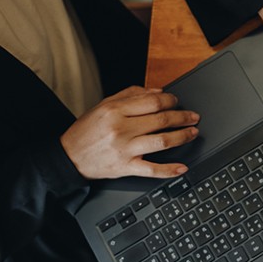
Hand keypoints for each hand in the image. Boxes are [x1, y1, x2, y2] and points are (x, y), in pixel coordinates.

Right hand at [60, 86, 199, 179]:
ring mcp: (124, 149)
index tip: (178, 102)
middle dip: (182, 117)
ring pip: (162, 141)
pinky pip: (152, 169)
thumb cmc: (87, 130)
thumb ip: (131, 95)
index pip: (152, 102)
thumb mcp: (104, 105)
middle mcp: (121, 128)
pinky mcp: (125, 167)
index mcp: (115, 110)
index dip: (171, 101)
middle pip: (161, 120)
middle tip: (194, 117)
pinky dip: (170, 170)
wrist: (68, 156)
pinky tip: (182, 167)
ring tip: (193, 133)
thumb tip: (158, 91)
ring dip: (182, 137)